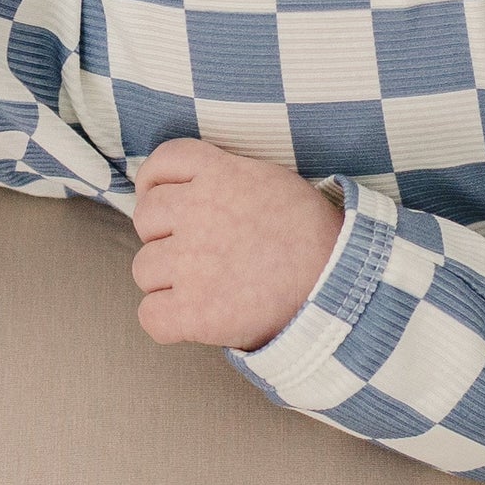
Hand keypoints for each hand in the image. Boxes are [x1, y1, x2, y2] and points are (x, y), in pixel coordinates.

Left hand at [127, 136, 346, 351]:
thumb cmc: (311, 235)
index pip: (161, 163)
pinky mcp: (194, 311)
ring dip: (168, 281)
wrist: (341, 285)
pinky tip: (195, 318)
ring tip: (208, 286)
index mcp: (218, 175)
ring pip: (144, 269)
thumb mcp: (270, 181)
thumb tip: (189, 186)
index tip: (166, 201)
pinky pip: (150, 315)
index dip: (156, 184)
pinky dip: (167, 320)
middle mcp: (197, 213)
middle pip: (145, 219)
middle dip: (165, 236)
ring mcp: (191, 263)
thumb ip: (224, 177)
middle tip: (200, 252)